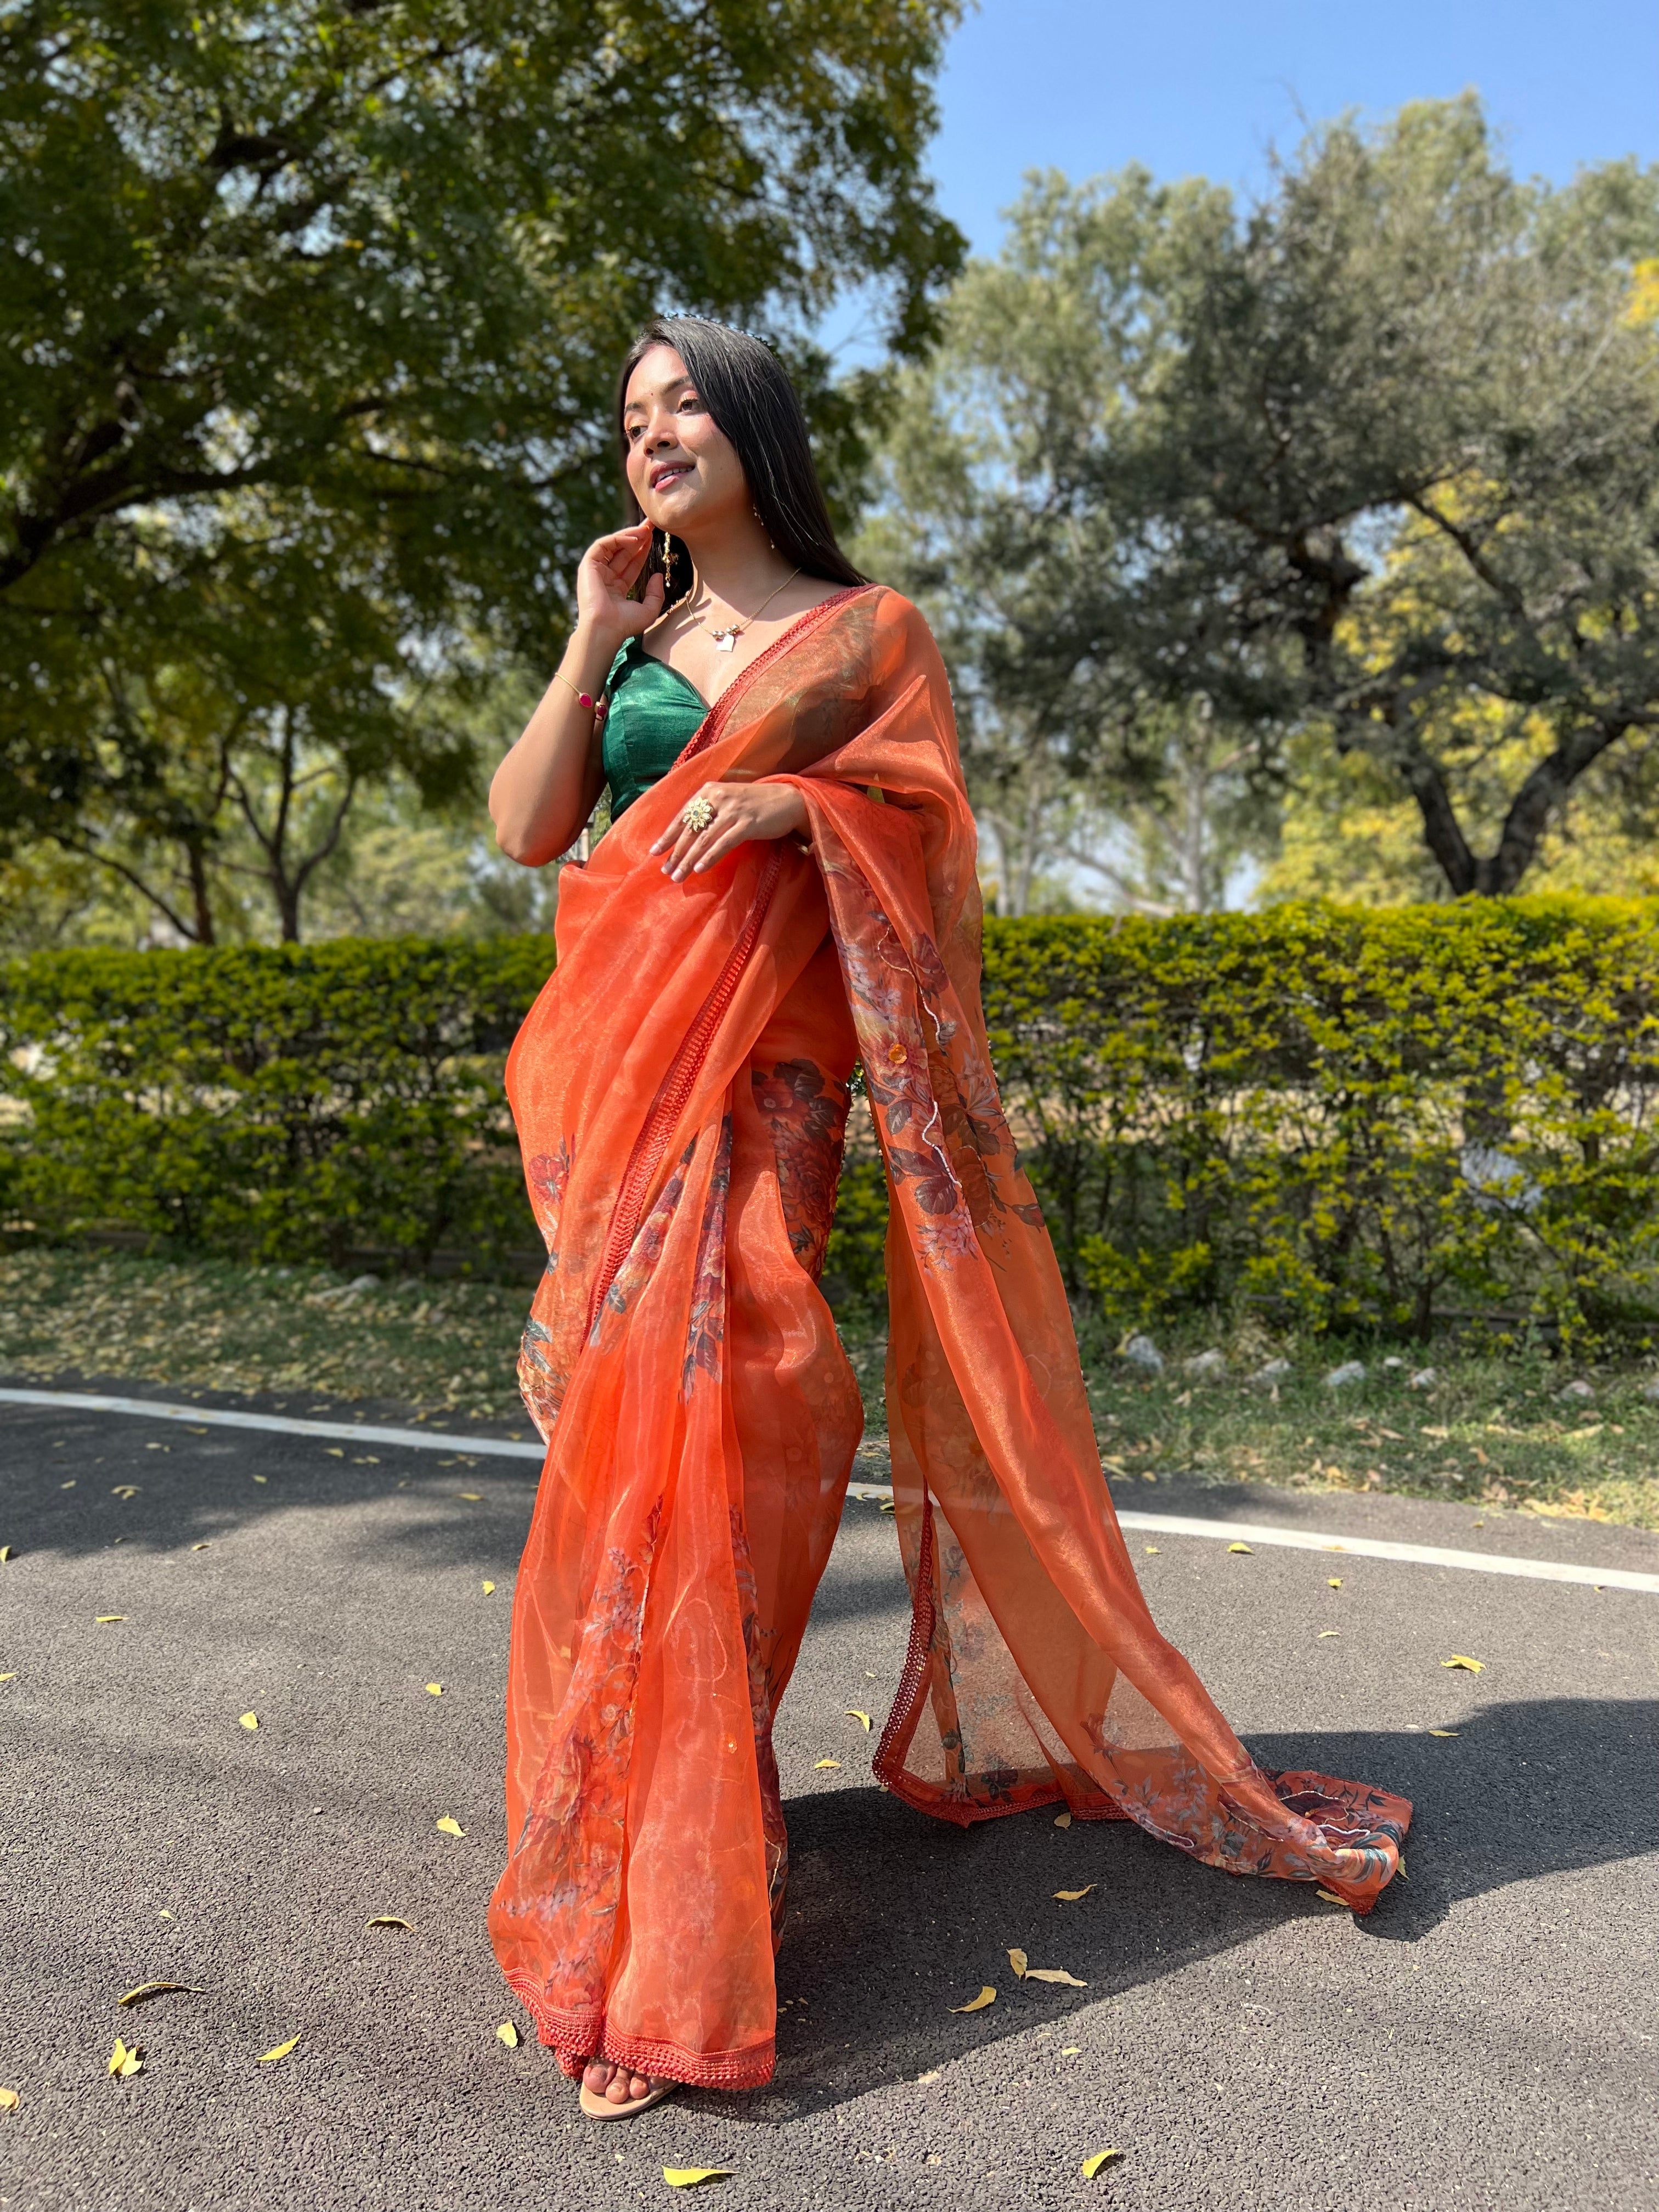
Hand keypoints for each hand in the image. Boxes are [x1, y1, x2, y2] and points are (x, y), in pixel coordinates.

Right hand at [573, 521, 663, 656]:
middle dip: (638, 538)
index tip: (655, 538)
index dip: (643, 551)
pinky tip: (635, 538)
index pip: (632, 564)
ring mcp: (595, 571)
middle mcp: (605, 578)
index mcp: (616, 588)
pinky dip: (618, 539)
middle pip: (623, 552)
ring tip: (646, 529)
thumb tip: (659, 575)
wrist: (605, 628)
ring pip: (613, 546)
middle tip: (652, 525)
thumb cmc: (625, 624)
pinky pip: (603, 545)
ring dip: (629, 535)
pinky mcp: (588, 565)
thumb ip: (656, 593)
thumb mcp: (649, 610)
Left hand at [650, 781, 808, 879]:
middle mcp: (718, 797)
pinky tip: (700, 869)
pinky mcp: (748, 823)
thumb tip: (685, 838)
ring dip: (688, 859)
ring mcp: (733, 810)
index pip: (683, 816)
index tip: (654, 852)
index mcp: (709, 791)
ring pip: (704, 839)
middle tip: (666, 871)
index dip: (668, 835)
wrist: (788, 800)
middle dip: (676, 853)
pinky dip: (710, 857)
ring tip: (678, 876)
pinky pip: (724, 843)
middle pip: (691, 830)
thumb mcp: (727, 801)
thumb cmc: (754, 804)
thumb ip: (708, 813)